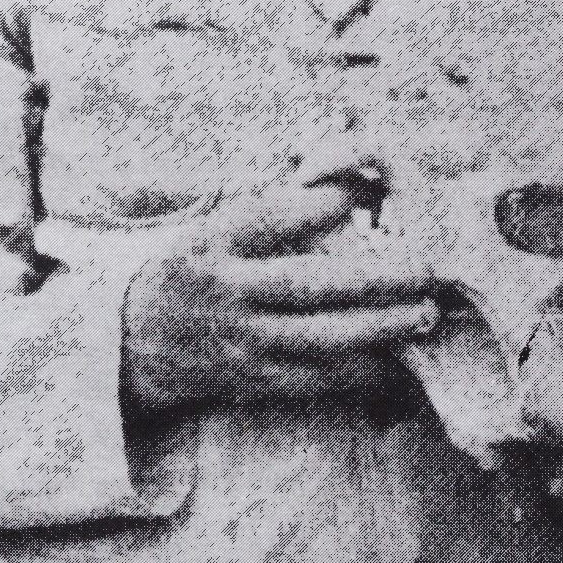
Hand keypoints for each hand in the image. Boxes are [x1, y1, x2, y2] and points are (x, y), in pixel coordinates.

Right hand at [121, 180, 438, 418]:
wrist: (135, 340)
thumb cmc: (193, 269)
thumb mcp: (210, 227)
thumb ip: (269, 210)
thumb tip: (344, 183)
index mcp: (215, 244)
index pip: (268, 218)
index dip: (317, 206)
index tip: (364, 191)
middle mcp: (228, 294)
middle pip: (307, 284)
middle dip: (372, 278)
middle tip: (427, 268)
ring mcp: (243, 341)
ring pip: (319, 338)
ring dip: (378, 329)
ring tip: (425, 316)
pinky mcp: (255, 379)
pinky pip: (315, 379)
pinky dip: (360, 373)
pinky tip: (399, 364)